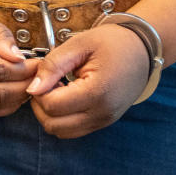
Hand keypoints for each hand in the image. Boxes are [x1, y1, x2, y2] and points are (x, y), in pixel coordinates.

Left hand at [26, 24, 150, 138]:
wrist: (142, 49)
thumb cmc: (113, 42)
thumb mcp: (80, 43)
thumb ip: (54, 64)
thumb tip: (33, 88)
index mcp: (97, 91)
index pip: (52, 106)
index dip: (39, 91)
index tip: (44, 75)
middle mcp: (102, 113)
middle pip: (53, 125)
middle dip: (41, 105)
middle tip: (47, 83)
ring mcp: (104, 121)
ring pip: (62, 132)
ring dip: (51, 114)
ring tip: (59, 89)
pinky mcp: (104, 122)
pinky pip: (74, 130)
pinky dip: (63, 118)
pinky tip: (68, 96)